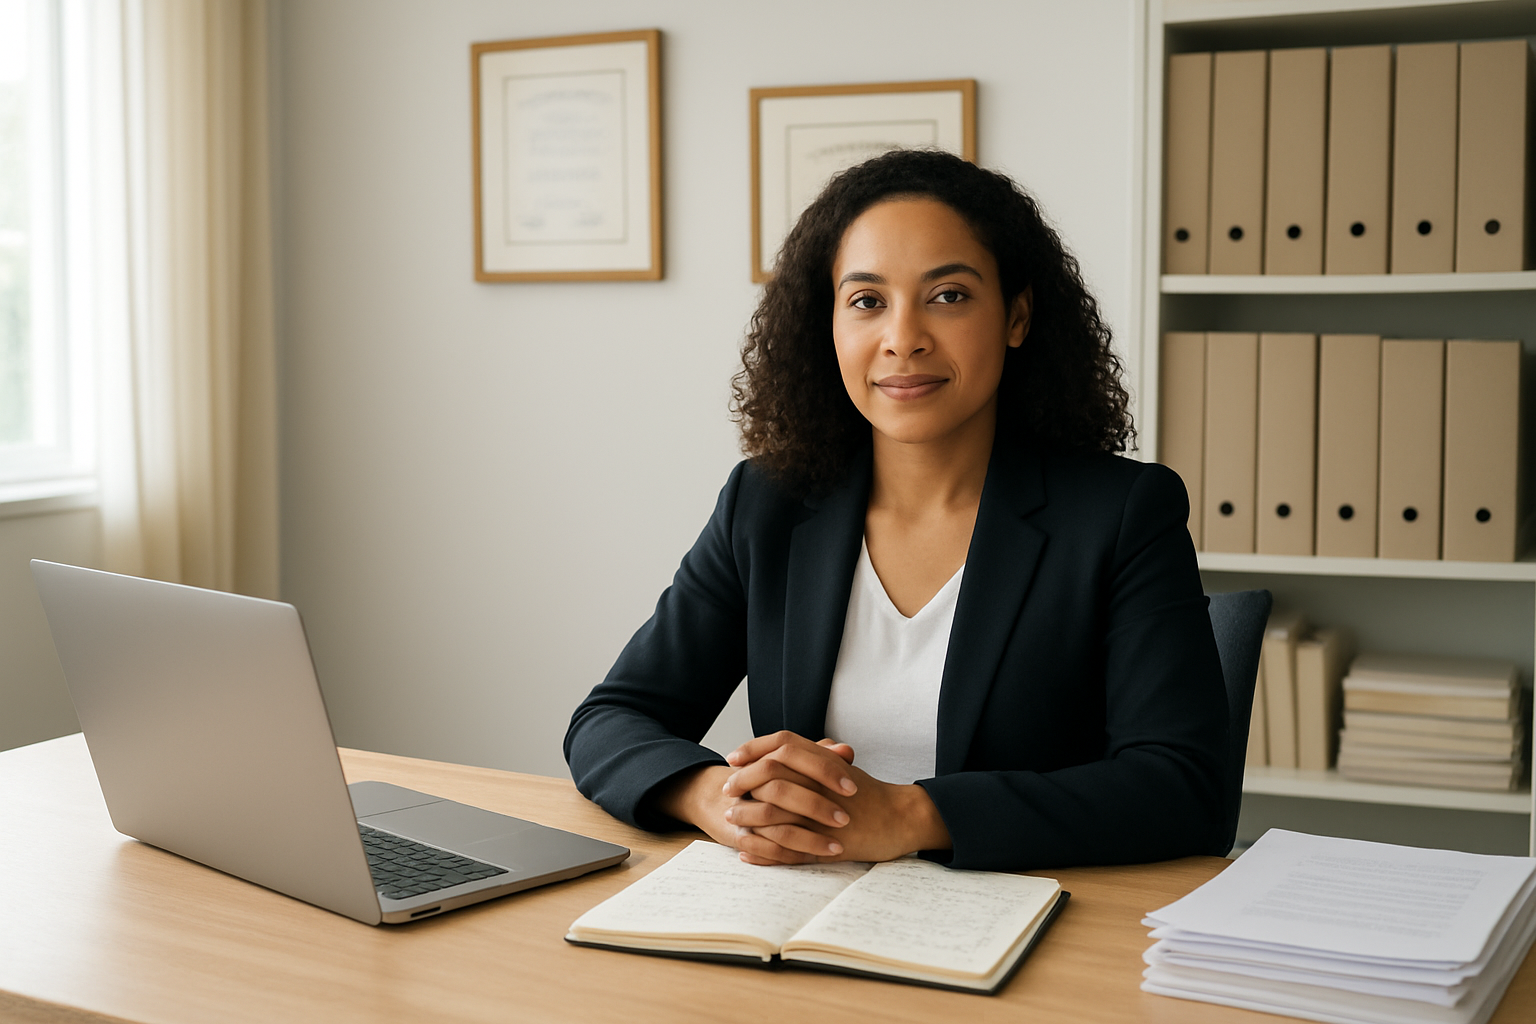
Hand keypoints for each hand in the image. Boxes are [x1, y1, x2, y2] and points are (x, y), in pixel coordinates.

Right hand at [650, 758, 846, 865]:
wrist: (722, 801)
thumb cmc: (770, 783)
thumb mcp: (794, 767)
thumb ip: (820, 756)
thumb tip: (846, 750)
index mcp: (769, 757)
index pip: (795, 756)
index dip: (825, 770)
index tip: (852, 785)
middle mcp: (752, 780)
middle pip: (781, 788)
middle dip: (816, 805)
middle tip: (845, 818)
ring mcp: (744, 807)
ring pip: (773, 820)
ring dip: (808, 836)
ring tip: (837, 847)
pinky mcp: (740, 832)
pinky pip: (765, 846)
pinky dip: (791, 854)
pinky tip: (815, 860)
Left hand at [723, 731, 950, 864]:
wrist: (901, 819)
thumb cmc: (870, 794)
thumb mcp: (840, 768)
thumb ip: (813, 758)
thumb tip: (778, 753)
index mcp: (824, 761)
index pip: (782, 744)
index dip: (753, 748)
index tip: (733, 757)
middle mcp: (821, 784)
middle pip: (771, 774)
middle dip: (743, 782)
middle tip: (728, 790)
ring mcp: (823, 815)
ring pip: (775, 812)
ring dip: (748, 816)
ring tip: (732, 820)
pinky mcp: (826, 844)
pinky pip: (788, 849)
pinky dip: (764, 851)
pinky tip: (746, 854)